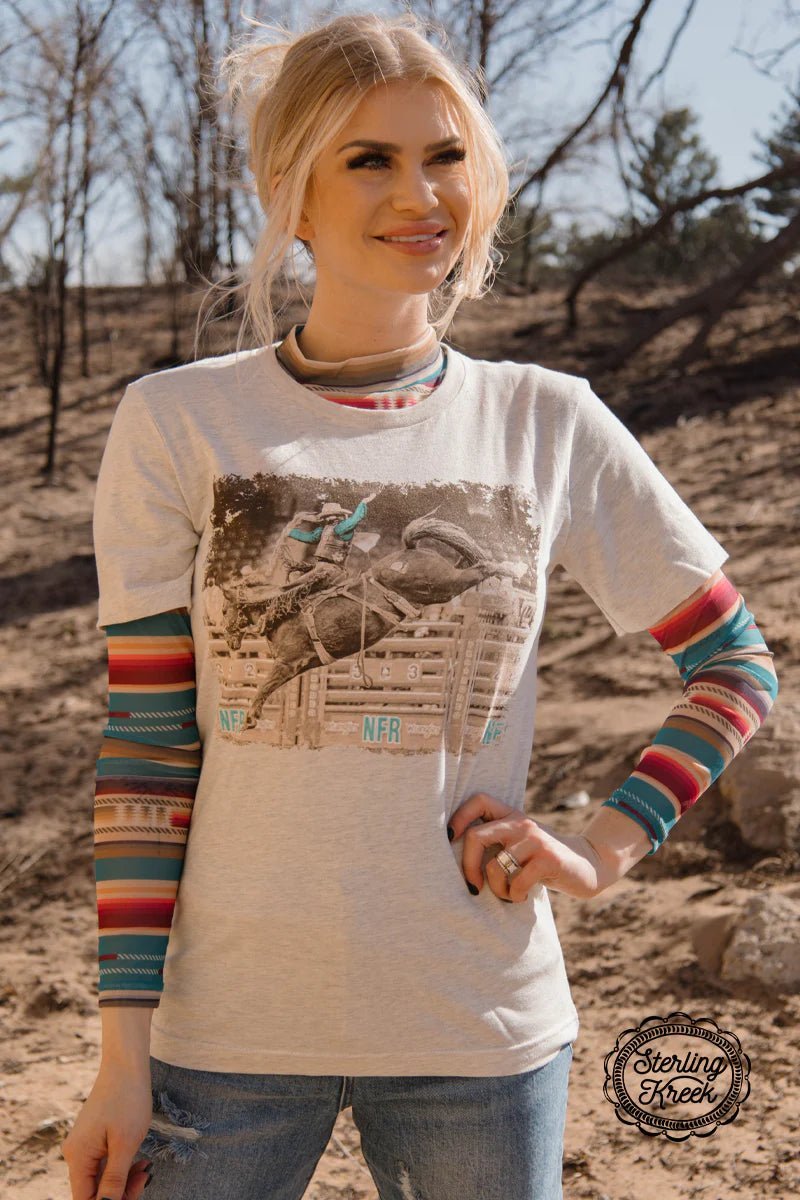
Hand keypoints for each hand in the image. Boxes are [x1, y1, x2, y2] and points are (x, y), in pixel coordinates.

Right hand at [61, 1063, 153, 1198]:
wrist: (126, 1063)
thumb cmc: (127, 1099)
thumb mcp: (126, 1143)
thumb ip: (114, 1180)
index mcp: (78, 1157)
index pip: (85, 1199)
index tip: (134, 1194)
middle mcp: (75, 1154)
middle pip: (93, 1190)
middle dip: (121, 1192)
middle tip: (146, 1179)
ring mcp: (84, 1145)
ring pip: (101, 1178)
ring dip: (124, 1180)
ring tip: (146, 1168)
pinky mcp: (94, 1138)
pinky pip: (105, 1163)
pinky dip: (122, 1166)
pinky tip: (140, 1160)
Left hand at [448, 791, 609, 901]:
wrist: (589, 865)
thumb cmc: (544, 860)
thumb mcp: (521, 844)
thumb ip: (498, 842)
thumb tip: (455, 859)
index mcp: (512, 816)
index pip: (479, 800)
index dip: (459, 817)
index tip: (450, 840)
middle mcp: (521, 824)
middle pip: (476, 837)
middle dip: (468, 866)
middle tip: (473, 887)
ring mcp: (535, 840)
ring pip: (495, 866)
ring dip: (497, 889)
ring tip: (508, 895)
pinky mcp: (548, 858)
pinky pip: (516, 882)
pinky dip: (514, 895)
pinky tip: (522, 897)